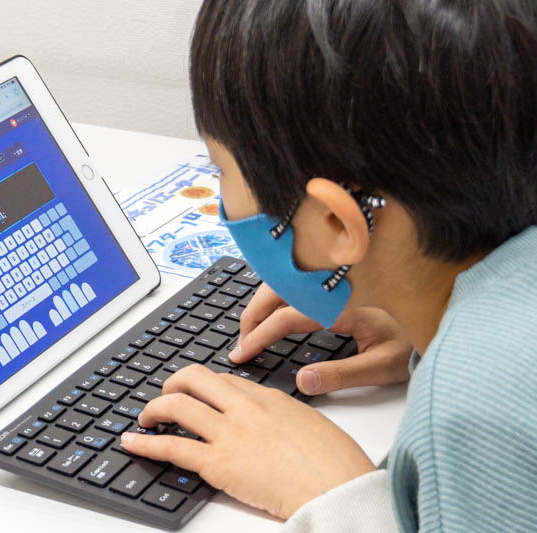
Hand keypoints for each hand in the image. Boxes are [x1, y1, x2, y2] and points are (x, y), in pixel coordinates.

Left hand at [120, 365, 374, 518]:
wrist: (339, 488)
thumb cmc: (336, 464)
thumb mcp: (310, 425)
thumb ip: (283, 417)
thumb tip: (271, 424)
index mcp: (268, 397)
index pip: (224, 380)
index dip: (203, 385)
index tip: (195, 391)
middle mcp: (244, 407)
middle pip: (194, 379)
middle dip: (173, 383)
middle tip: (165, 395)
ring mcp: (229, 433)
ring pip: (177, 405)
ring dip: (153, 409)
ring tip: (145, 418)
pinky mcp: (219, 463)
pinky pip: (172, 447)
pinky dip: (145, 444)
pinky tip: (132, 442)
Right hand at [229, 284, 412, 394]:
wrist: (440, 319)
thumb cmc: (414, 345)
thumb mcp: (382, 367)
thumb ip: (342, 374)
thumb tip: (302, 380)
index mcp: (344, 302)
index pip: (288, 315)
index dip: (260, 334)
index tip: (242, 353)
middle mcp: (335, 285)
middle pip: (278, 289)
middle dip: (252, 314)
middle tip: (240, 343)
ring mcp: (334, 281)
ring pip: (284, 282)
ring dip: (261, 303)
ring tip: (251, 330)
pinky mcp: (335, 284)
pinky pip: (295, 283)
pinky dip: (275, 297)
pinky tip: (271, 314)